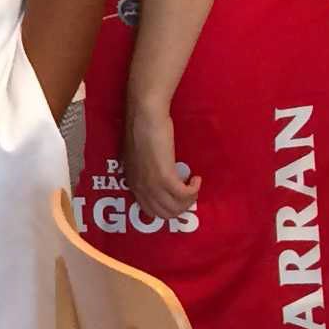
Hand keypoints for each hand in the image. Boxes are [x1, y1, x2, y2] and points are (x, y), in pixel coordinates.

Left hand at [123, 106, 201, 221]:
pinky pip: (184, 195)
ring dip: (189, 200)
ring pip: (175, 208)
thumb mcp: (139, 155)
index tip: (178, 196)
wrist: (144, 114)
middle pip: (164, 214)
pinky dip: (194, 190)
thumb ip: (145, 169)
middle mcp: (140, 187)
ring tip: (193, 184)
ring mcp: (151, 184)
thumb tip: (157, 175)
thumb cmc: (142, 128)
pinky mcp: (164, 176)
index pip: (150, 210)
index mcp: (132, 182)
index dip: (168, 207)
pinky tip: (197, 178)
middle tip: (189, 192)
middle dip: (181, 207)